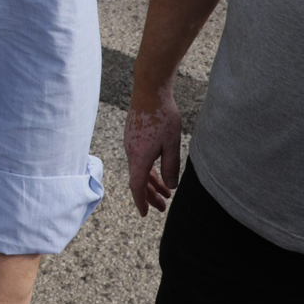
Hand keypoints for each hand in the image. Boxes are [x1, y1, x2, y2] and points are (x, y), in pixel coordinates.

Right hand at [123, 84, 182, 214]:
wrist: (149, 90)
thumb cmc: (163, 116)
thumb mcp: (172, 144)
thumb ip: (171, 167)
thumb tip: (171, 186)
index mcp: (139, 157)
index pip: (136, 186)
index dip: (141, 201)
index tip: (146, 214)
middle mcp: (131, 152)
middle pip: (138, 180)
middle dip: (150, 195)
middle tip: (163, 207)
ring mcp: (131, 143)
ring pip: (140, 169)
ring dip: (151, 182)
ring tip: (166, 192)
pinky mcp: (133, 135)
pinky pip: (139, 158)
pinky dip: (148, 169)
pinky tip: (159, 169)